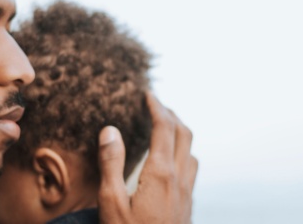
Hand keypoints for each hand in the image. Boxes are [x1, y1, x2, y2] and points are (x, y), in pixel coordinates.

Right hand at [97, 91, 197, 223]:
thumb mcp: (111, 204)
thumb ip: (111, 164)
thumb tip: (111, 129)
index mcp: (160, 174)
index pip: (164, 128)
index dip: (157, 107)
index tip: (147, 94)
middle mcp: (180, 180)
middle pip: (184, 134)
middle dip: (171, 115)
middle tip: (155, 105)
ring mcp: (187, 195)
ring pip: (191, 152)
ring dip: (180, 134)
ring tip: (164, 129)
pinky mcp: (188, 208)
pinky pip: (191, 171)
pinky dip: (181, 155)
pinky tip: (169, 165)